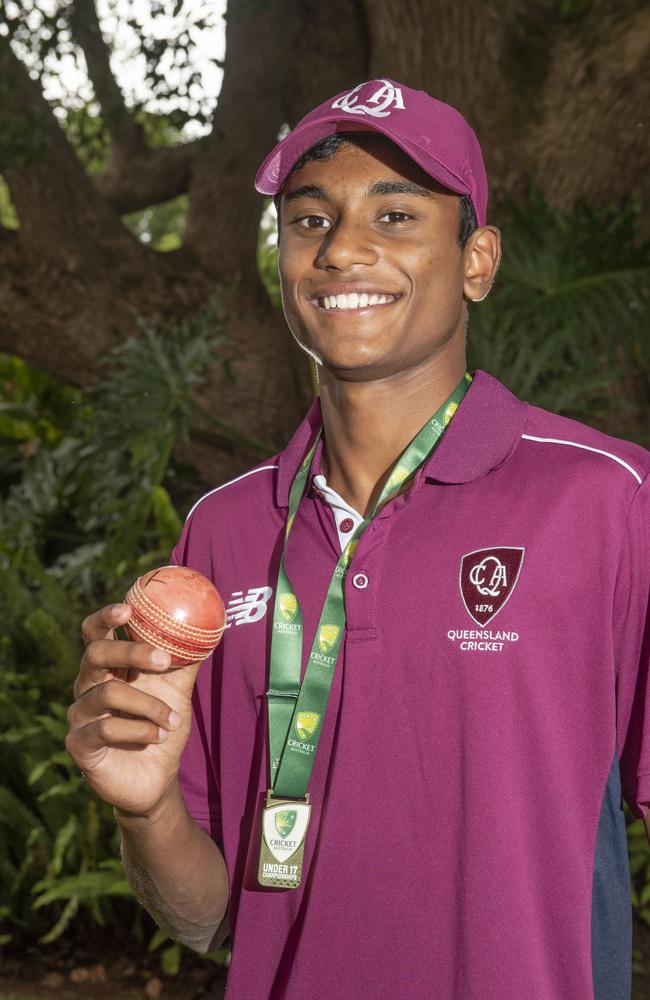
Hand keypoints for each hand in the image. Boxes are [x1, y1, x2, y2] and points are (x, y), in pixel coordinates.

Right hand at [66, 603, 203, 816]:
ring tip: (172, 720)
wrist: (157, 778)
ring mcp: (81, 715)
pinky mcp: (79, 745)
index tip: (128, 609)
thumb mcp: (178, 691)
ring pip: (107, 693)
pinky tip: (157, 736)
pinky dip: (138, 729)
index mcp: (109, 668)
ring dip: (148, 705)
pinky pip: (105, 728)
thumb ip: (186, 661)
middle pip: (95, 654)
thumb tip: (208, 628)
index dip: (106, 618)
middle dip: (131, 652)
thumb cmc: (162, 727)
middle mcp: (88, 686)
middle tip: (162, 659)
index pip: (96, 633)